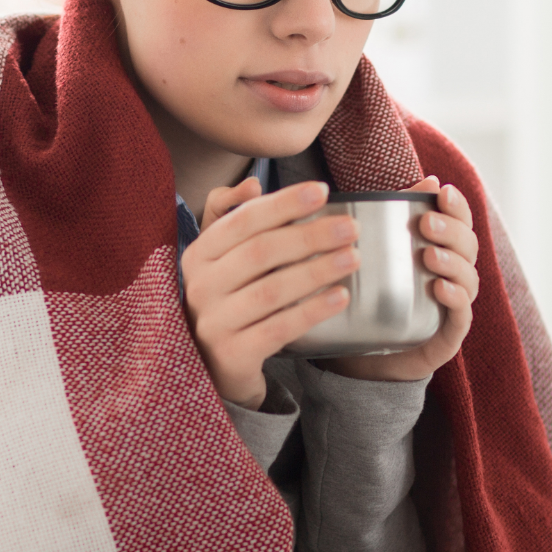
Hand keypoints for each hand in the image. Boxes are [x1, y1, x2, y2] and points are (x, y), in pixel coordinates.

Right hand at [181, 178, 359, 408]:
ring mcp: (214, 323)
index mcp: (199, 254)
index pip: (243, 220)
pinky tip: (340, 297)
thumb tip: (252, 185)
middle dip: (310, 236)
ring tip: (352, 258)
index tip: (322, 191)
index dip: (284, 203)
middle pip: (260, 252)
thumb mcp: (220, 256)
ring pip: (271, 291)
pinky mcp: (232, 355)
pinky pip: (277, 329)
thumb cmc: (227, 300)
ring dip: (316, 271)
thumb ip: (231, 214)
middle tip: (350, 228)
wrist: (213, 366)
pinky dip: (311, 311)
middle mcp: (201, 286)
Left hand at [327, 176, 478, 384]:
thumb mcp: (379, 252)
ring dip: (452, 263)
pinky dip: (455, 299)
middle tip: (426, 223)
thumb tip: (429, 178)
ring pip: (468, 278)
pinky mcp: (449, 336)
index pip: (461, 223)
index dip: (458, 207)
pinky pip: (461, 315)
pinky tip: (439, 288)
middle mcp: (455, 276)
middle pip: (468, 247)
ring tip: (428, 255)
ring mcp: (455, 306)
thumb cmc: (373, 295)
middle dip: (451, 231)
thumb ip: (400, 215)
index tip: (442, 191)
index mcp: (443, 251)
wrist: (359, 353)